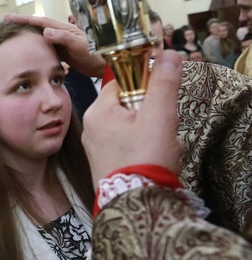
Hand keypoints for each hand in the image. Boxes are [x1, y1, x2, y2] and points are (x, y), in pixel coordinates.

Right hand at [4, 13, 105, 77]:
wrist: (104, 64)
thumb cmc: (95, 53)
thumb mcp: (79, 45)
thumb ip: (63, 37)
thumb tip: (44, 31)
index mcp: (63, 28)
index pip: (39, 21)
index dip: (23, 19)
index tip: (8, 17)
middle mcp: (60, 33)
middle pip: (37, 27)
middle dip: (22, 24)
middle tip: (6, 23)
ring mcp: (60, 42)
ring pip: (39, 37)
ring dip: (27, 35)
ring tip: (13, 35)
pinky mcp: (61, 52)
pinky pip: (44, 47)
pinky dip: (35, 47)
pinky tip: (28, 50)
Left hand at [82, 50, 185, 186]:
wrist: (135, 205)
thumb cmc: (144, 160)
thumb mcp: (159, 117)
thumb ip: (163, 83)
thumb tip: (167, 54)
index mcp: (98, 111)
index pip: (123, 82)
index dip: (147, 87)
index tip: (161, 102)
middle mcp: (92, 127)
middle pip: (131, 105)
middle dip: (154, 116)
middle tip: (163, 131)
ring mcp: (96, 147)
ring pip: (134, 127)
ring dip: (154, 135)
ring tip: (161, 150)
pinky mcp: (105, 163)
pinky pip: (130, 146)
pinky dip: (147, 150)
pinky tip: (155, 161)